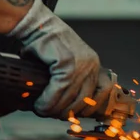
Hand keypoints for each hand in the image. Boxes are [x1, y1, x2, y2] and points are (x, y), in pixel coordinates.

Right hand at [8, 0, 112, 118]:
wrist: (38, 24)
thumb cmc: (49, 43)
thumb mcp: (68, 61)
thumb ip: (71, 79)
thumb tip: (67, 105)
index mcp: (93, 64)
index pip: (102, 94)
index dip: (87, 108)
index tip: (72, 114)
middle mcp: (91, 64)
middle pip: (83, 101)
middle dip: (65, 112)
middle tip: (51, 113)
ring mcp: (80, 64)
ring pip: (69, 100)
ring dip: (53, 109)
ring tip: (42, 109)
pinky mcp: (65, 63)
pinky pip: (57, 92)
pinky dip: (46, 102)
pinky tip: (39, 104)